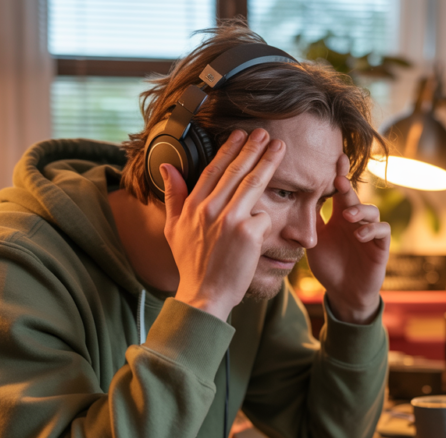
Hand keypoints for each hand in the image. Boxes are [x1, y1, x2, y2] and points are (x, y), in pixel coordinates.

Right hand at [163, 128, 286, 321]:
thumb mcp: (173, 229)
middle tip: (265, 133)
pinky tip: (272, 218)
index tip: (239, 134)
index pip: (213, 170)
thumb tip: (166, 166)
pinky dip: (267, 218)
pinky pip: (264, 217)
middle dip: (252, 148)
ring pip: (253, 184)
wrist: (204, 295)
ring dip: (267, 162)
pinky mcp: (248, 234)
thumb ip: (173, 196)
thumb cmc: (191, 264)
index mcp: (193, 206)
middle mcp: (210, 209)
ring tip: (279, 148)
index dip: (228, 149)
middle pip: (236, 171)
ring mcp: (230, 220)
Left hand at [306, 154, 390, 323]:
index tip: (335, 159)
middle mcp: (356, 221)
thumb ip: (309, 222)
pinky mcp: (381, 246)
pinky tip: (360, 235)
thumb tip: (292, 199)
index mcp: (340, 216)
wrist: (344, 293)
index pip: (340, 192)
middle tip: (339, 180)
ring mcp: (370, 232)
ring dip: (360, 211)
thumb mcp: (313, 243)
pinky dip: (372, 230)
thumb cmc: (329, 266)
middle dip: (348, 186)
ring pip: (372, 211)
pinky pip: (382, 231)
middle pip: (355, 196)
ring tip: (348, 216)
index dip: (339, 175)